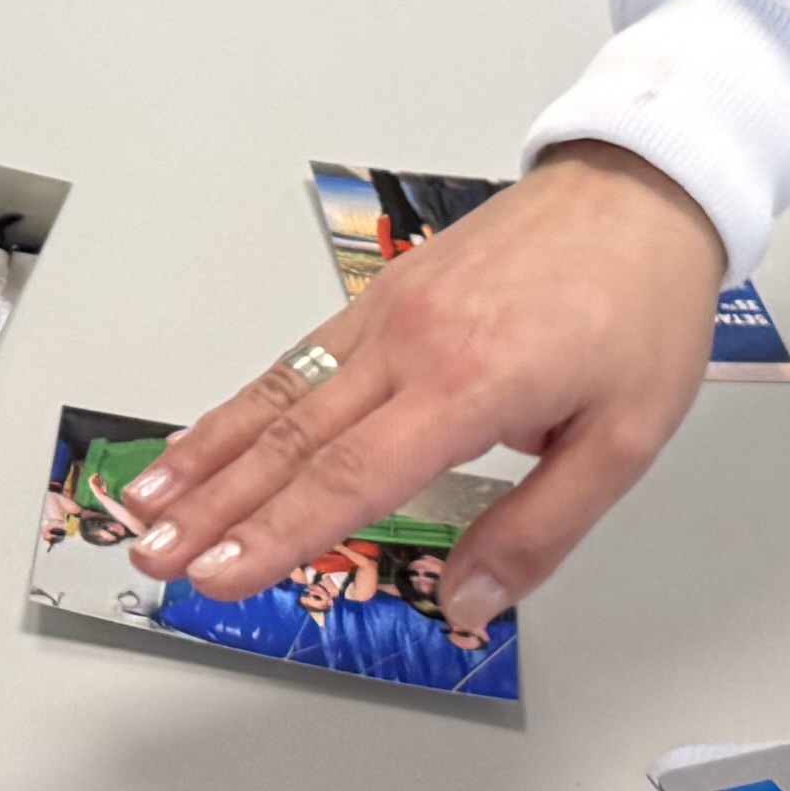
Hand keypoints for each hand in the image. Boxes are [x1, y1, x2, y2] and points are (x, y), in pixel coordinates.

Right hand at [124, 144, 725, 635]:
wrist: (639, 191)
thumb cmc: (638, 304)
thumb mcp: (624, 440)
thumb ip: (539, 530)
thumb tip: (467, 599)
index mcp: (470, 382)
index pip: (351, 477)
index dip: (276, 536)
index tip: (221, 579)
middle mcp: (412, 342)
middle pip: (291, 440)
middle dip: (214, 508)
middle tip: (154, 558)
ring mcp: (389, 313)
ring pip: (278, 394)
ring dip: (208, 456)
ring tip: (150, 504)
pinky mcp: (386, 295)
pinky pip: (297, 358)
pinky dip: (242, 402)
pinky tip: (212, 434)